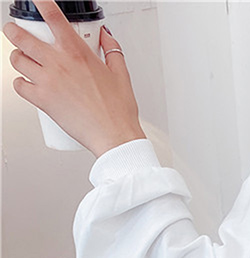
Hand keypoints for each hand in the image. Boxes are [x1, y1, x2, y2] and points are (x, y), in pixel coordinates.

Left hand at [3, 0, 145, 156]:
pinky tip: (27, 84)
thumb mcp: (121, 75)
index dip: (40, 3)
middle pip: (20, 37)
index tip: (36, 0)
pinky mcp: (42, 101)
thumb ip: (112, 51)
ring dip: (17, 58)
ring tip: (23, 61)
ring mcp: (48, 81)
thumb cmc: (118, 112)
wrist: (114, 137)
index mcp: (77, 53)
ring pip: (16, 60)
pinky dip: (20, 83)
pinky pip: (18, 86)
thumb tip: (106, 37)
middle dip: (13, 31)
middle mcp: (59, 63)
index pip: (53, 16)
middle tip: (14, 32)